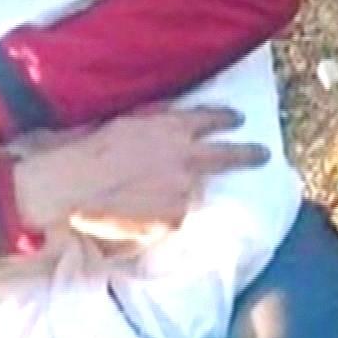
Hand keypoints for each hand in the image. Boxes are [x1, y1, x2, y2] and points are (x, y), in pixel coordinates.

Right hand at [14, 105, 267, 236]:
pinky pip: (172, 216)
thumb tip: (167, 118)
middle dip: (249, 153)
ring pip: (191, 190)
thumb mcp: (124, 119)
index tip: (238, 120)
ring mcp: (183, 190)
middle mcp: (186, 157)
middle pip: (229, 155)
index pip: (211, 118)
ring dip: (180, 190)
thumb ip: (153, 120)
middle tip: (263, 154)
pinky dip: (160, 214)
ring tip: (148, 192)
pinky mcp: (172, 219)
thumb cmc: (88, 146)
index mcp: (173, 126)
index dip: (226, 118)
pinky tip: (135, 210)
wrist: (73, 185)